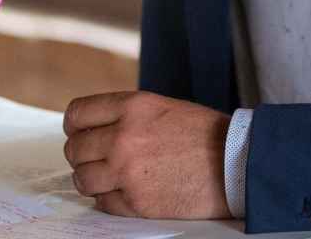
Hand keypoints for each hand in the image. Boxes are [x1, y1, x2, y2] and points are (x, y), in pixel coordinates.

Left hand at [61, 91, 231, 219]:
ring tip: (109, 178)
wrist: (236, 164)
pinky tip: (126, 191)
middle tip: (95, 159)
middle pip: (75, 149)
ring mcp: (128, 172)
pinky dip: (110, 199)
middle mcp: (124, 137)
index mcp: (132, 107)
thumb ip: (125, 115)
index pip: (77, 115)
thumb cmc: (205, 135)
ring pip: (83, 179)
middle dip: (83, 155)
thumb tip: (93, 129)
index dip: (75, 127)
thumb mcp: (161, 107)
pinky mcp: (137, 202)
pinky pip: (103, 203)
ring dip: (92, 179)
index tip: (79, 134)